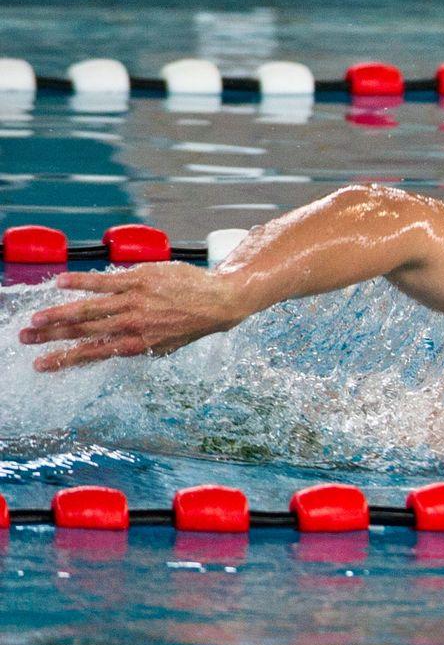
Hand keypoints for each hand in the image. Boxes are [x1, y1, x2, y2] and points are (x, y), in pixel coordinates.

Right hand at [18, 263, 245, 371]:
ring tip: (34, 320)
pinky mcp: (138, 280)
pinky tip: (60, 283)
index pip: (92, 354)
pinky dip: (80, 282)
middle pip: (83, 333)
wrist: (218, 301)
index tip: (40, 364)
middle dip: (51, 338)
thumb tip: (106, 350)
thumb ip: (134, 347)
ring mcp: (133, 302)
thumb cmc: (190, 324)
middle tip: (25, 339)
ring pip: (87, 309)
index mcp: (137, 344)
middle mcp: (132, 325)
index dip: (63, 360)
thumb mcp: (163, 346)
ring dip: (57, 315)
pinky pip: (103, 280)